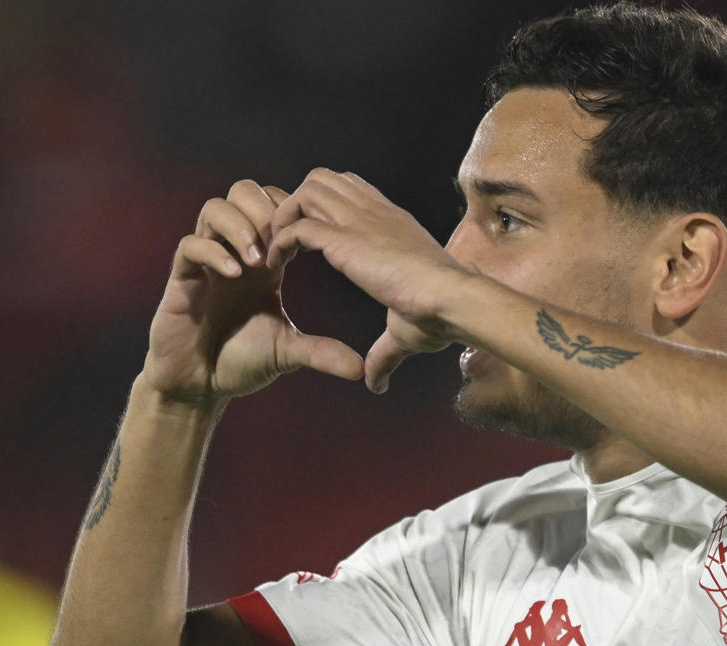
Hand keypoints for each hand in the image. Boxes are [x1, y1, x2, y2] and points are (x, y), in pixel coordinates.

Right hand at [144, 179, 364, 408]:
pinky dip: (214, 252)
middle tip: (281, 244)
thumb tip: (361, 369)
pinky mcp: (182, 278)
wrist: (201, 384)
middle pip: (244, 192)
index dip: (292, 214)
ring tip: (259, 261)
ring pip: (215, 208)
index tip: (309, 242)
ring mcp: (205, 262)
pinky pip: (190, 245)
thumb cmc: (240, 362)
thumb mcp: (288, 353)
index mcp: (264, 261)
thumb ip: (322, 353)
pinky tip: (236, 274)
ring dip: (242, 227)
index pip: (275, 206)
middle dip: (266, 210)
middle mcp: (234, 252)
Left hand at [268, 168, 472, 393]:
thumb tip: (376, 384)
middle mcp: (374, 213)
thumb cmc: (439, 316)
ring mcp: (359, 222)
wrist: (452, 300)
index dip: (324, 207)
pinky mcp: (345, 239)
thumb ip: (384, 353)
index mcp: (391, 222)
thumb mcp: (404, 331)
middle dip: (297, 204)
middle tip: (287, 242)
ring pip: (305, 191)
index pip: (350, 188)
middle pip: (322, 178)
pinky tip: (274, 265)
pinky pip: (297, 225)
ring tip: (276, 250)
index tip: (311, 241)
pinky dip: (279, 241)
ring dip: (284, 217)